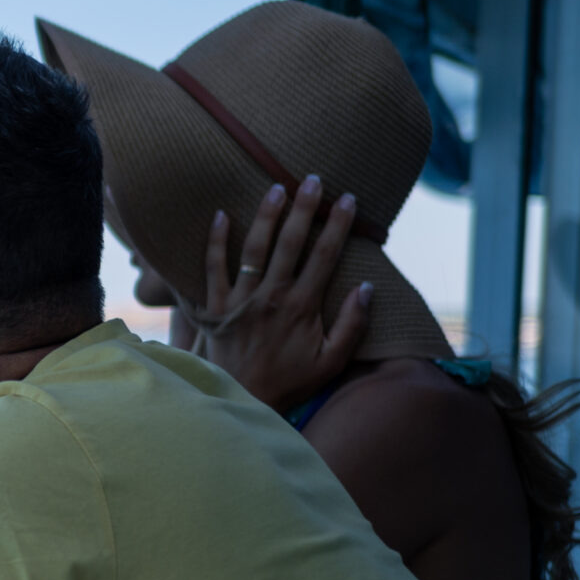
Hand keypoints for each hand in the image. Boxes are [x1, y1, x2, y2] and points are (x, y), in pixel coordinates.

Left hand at [196, 175, 374, 413]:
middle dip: (304, 208)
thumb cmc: (291, 381)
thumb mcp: (332, 360)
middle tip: (313, 178)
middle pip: (290, 243)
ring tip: (275, 187)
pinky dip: (214, 240)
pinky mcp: (214, 307)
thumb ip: (352, 324)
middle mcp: (270, 297)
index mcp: (301, 306)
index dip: (337, 225)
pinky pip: (212, 268)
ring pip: (252, 248)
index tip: (347, 199)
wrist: (242, 400)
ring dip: (265, 215)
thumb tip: (368, 287)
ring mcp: (240, 300)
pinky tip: (219, 214)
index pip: (324, 256)